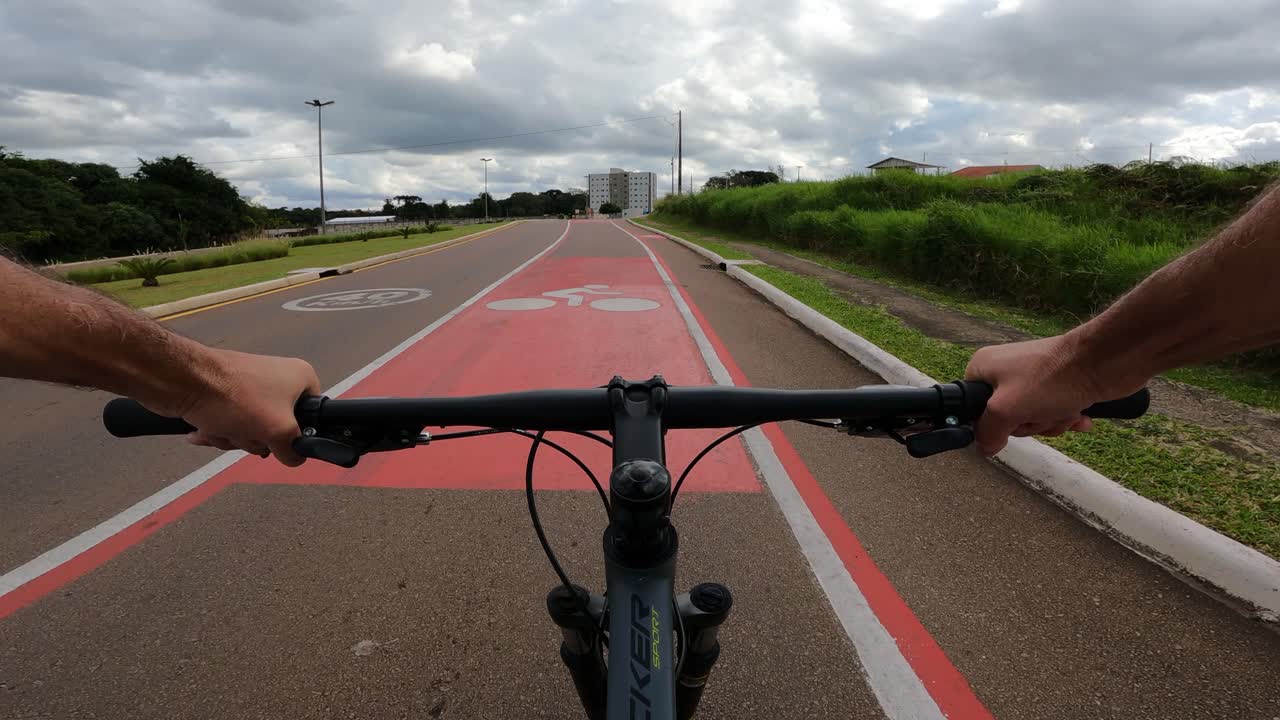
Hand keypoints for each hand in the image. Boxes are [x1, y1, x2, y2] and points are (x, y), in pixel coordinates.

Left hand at [147, 349, 320, 465]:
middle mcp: (277, 378)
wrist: (182, 381)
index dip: (296, 432)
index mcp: (299, 377)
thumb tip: (294, 458)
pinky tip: (204, 428)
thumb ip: (294, 450)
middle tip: (246, 432)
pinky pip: (229, 423)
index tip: (280, 437)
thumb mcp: (279, 431)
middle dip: (255, 438)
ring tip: (221, 428)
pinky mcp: (223, 393)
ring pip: (250, 429)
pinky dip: (217, 430)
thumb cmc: (236, 398)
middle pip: (277, 426)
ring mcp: (248, 386)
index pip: (313, 413)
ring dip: (233, 437)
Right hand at [964, 335, 1103, 455]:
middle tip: (1040, 412)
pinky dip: (1067, 416)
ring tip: (1064, 408)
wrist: (1104, 362)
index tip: (1009, 420)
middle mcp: (1006, 370)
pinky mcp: (1059, 384)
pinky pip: (1054, 412)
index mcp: (984, 368)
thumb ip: (987, 432)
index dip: (992, 422)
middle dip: (1029, 424)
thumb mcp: (1005, 410)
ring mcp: (1034, 377)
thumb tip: (985, 447)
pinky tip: (1079, 411)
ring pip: (1033, 418)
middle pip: (1006, 418)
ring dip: (1051, 422)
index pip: (973, 408)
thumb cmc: (1052, 379)